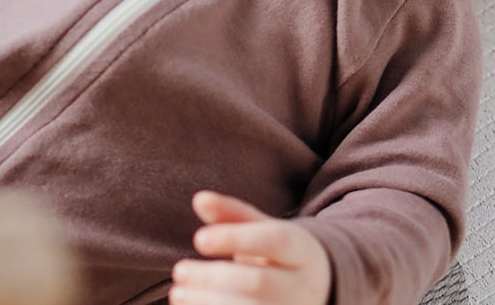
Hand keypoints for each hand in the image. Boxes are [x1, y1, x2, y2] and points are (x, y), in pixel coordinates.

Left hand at [170, 191, 331, 304]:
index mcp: (300, 250)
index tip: (198, 239)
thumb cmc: (279, 255)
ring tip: (178, 292)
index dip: (235, 239)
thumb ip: (233, 214)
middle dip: (213, 278)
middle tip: (179, 270)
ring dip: (208, 302)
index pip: (274, 240)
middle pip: (258, 282)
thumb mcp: (264, 230)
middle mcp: (300, 285)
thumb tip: (199, 199)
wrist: (316, 290)